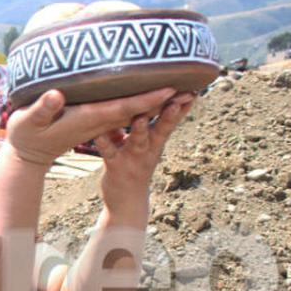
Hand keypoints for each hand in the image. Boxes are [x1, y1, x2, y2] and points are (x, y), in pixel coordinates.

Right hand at [6, 87, 177, 166]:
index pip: (125, 110)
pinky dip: (145, 105)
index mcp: (92, 122)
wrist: (30, 153)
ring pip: (137, 115)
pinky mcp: (100, 124)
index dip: (146, 101)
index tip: (169, 91)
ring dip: (161, 104)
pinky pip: (128, 115)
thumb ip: (42, 108)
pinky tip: (160, 95)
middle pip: (139, 114)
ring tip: (186, 91)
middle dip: (165, 103)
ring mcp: (103, 127)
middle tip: (192, 88)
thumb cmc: (27, 137)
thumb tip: (55, 94)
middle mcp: (103, 126)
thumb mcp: (31, 124)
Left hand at [96, 92, 194, 212]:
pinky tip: (98, 133)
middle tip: (178, 99)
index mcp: (155, 140)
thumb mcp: (141, 143)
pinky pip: (108, 152)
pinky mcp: (115, 166)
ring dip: (140, 129)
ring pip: (138, 141)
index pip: (171, 121)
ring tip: (140, 117)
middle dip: (170, 115)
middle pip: (161, 129)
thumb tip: (142, 98)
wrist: (126, 201)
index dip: (182, 107)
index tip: (193, 89)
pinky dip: (104, 142)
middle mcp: (148, 148)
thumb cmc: (132, 165)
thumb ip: (140, 123)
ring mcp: (132, 157)